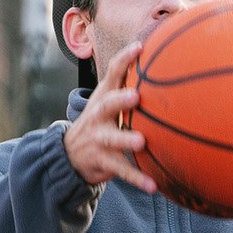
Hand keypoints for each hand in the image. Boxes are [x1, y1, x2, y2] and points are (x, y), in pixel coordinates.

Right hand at [63, 41, 157, 193]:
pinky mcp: (102, 161)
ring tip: (141, 142)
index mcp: (103, 97)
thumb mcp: (107, 103)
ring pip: (111, 139)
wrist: (69, 154)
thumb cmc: (100, 123)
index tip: (140, 46)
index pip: (112, 73)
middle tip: (135, 96)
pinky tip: (153, 186)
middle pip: (107, 104)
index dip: (124, 59)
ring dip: (125, 139)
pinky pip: (121, 171)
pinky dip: (137, 179)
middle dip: (120, 99)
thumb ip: (127, 88)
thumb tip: (162, 66)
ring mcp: (98, 138)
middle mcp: (98, 115)